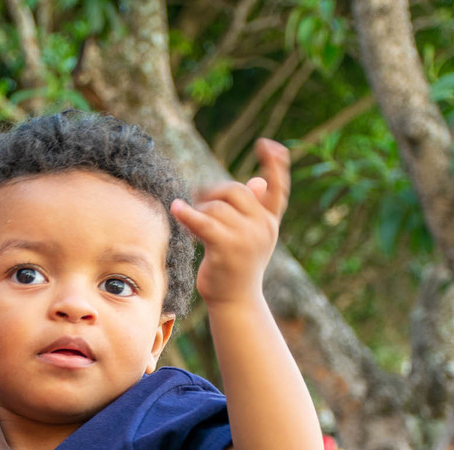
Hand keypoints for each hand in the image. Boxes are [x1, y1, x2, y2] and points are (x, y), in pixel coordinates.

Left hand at [169, 138, 289, 307]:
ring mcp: (246, 239)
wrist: (235, 301)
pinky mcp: (225, 249)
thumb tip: (257, 180)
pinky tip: (177, 208)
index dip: (274, 165)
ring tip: (193, 222)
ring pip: (216, 207)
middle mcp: (262, 228)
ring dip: (199, 211)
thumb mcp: (250, 237)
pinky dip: (187, 214)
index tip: (267, 144)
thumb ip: (253, 209)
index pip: (277, 188)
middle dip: (213, 191)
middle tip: (198, 198)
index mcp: (270, 221)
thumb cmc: (238, 266)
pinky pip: (203, 222)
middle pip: (235, 191)